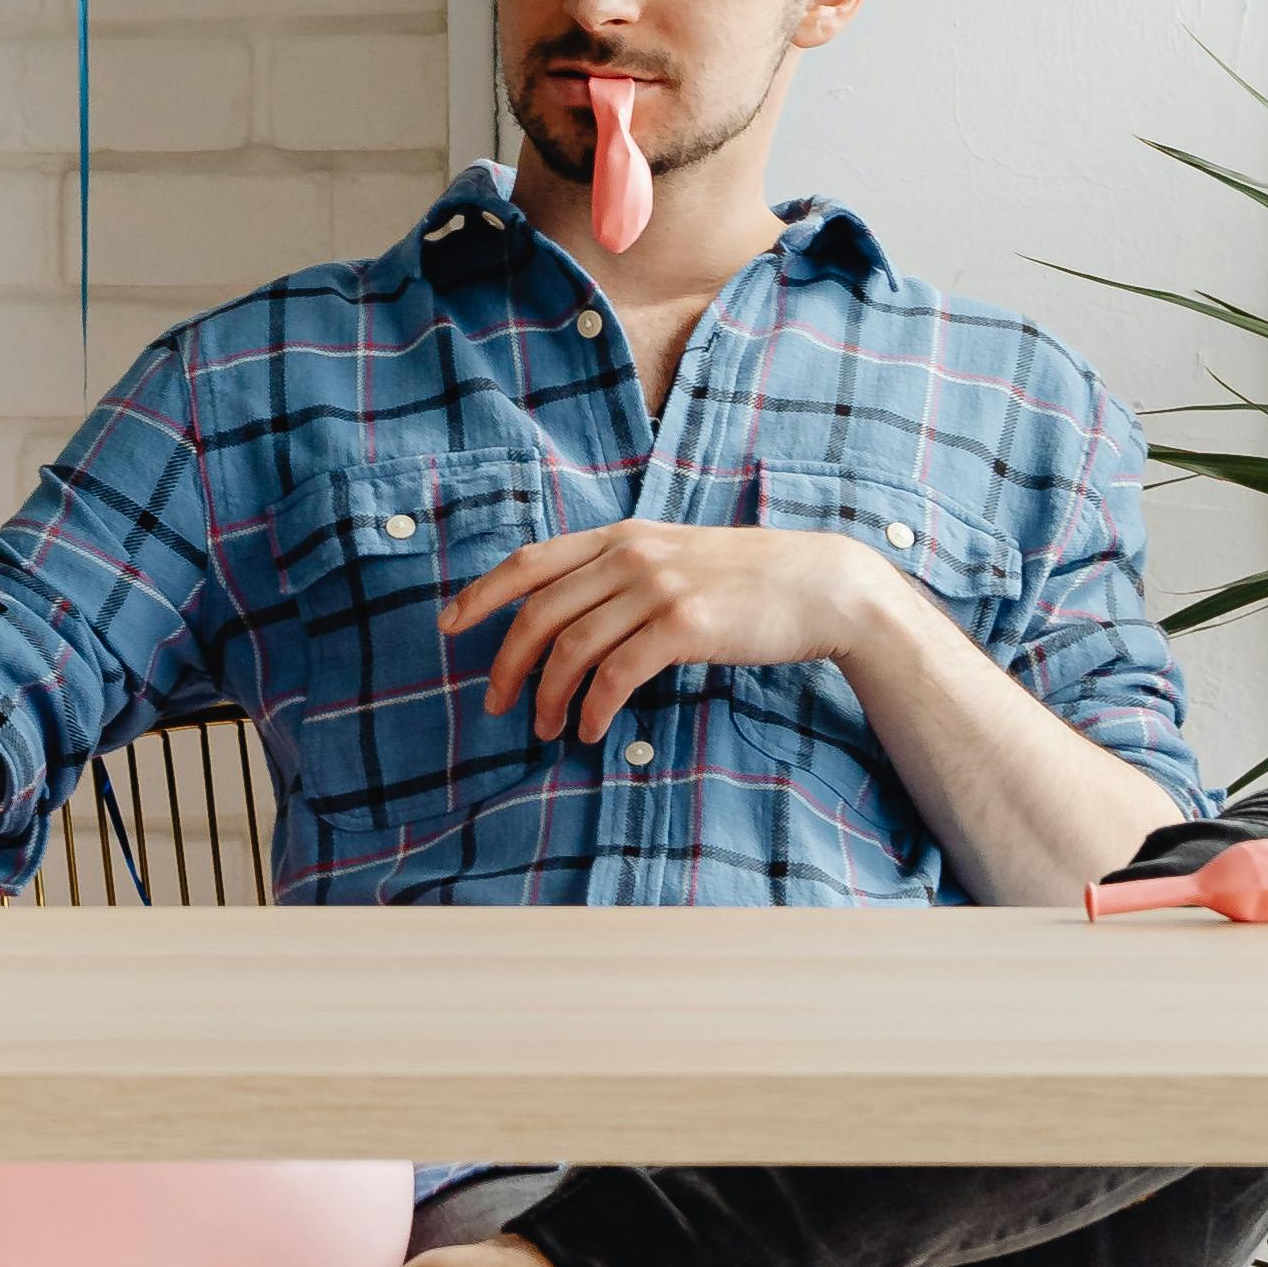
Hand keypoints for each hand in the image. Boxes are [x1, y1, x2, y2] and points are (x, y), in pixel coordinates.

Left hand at [443, 515, 906, 742]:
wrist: (819, 584)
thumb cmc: (745, 579)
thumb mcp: (673, 556)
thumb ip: (621, 572)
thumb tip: (566, 614)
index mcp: (620, 536)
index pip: (529, 562)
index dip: (481, 594)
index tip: (448, 626)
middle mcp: (629, 555)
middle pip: (539, 612)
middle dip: (506, 663)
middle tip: (495, 704)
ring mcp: (657, 588)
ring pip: (571, 648)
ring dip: (548, 696)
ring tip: (546, 728)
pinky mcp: (685, 626)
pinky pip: (616, 675)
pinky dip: (593, 708)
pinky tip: (589, 730)